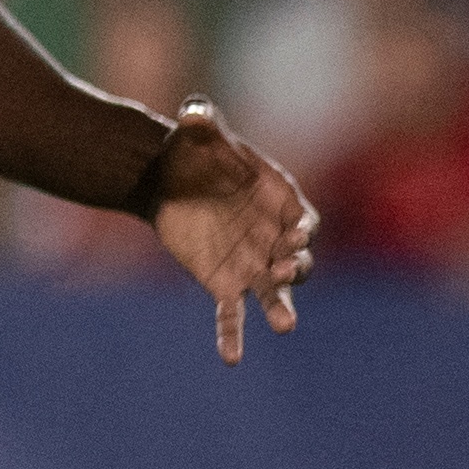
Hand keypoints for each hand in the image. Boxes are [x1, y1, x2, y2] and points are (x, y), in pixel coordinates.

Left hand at [140, 101, 313, 361]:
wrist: (166, 178)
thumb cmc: (192, 152)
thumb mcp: (197, 133)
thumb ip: (202, 123)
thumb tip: (194, 110)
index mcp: (280, 200)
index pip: (302, 220)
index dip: (302, 230)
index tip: (297, 235)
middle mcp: (275, 237)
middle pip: (296, 260)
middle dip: (294, 268)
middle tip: (282, 272)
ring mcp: (253, 264)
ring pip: (274, 293)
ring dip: (280, 308)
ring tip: (285, 325)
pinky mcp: (224, 282)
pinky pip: (232, 314)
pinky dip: (231, 335)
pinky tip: (230, 358)